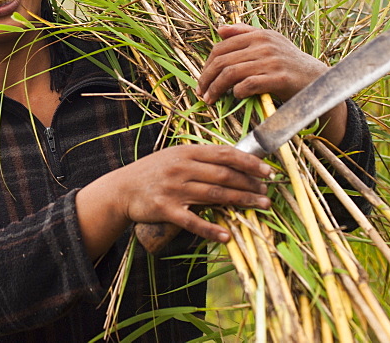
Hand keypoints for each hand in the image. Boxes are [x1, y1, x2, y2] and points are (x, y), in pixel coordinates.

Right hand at [116, 144, 271, 242]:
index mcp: (186, 152)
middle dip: (250, 184)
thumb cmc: (152, 173)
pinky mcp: (166, 210)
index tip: (267, 170)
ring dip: (241, 201)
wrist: (121, 189)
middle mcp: (181, 168)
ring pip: (214, 195)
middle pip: (223, 175)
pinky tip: (226, 236)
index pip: (223, 154)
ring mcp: (174, 189)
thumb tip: (233, 160)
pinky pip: (192, 221)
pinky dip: (210, 229)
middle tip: (268, 193)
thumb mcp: (174, 157)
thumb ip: (199, 158)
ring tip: (261, 206)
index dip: (248, 162)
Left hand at [195, 23, 346, 144]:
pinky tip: (235, 97)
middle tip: (201, 93)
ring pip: (231, 73)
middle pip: (222, 61)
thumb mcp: (270, 43)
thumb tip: (220, 29)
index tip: (202, 80)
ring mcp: (272, 60)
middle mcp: (264, 44)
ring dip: (216, 89)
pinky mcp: (280, 78)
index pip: (221, 48)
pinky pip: (249, 84)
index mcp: (259, 34)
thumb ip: (245, 33)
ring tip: (210, 100)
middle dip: (207, 79)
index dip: (207, 65)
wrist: (319, 80)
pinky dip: (237, 92)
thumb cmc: (289, 63)